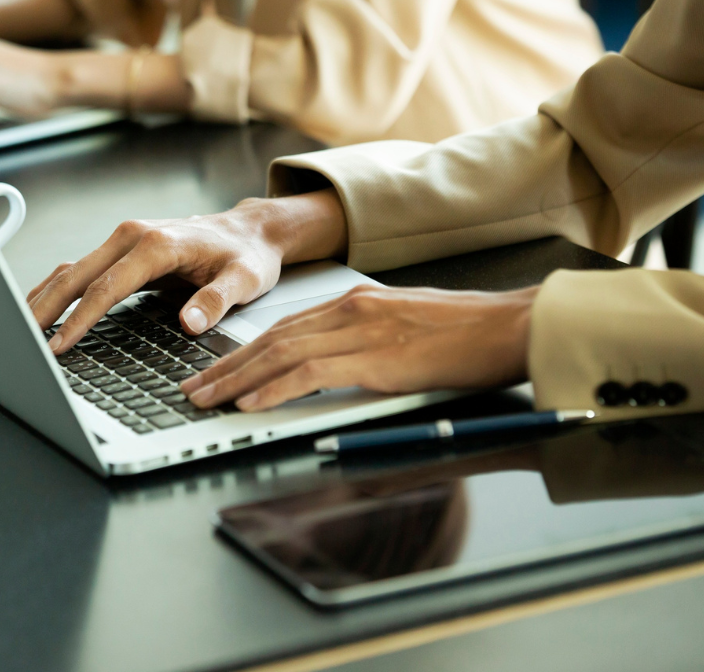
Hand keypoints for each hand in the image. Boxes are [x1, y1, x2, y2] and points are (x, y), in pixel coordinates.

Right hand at [28, 190, 349, 354]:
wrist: (249, 230)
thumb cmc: (247, 255)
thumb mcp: (245, 280)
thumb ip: (217, 301)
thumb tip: (190, 323)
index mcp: (157, 244)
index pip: (107, 287)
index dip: (81, 318)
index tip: (61, 344)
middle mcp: (133, 235)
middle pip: (76, 275)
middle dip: (46, 309)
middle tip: (23, 343)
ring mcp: (123, 239)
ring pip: (72, 269)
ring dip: (44, 298)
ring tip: (20, 329)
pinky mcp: (121, 248)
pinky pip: (81, 267)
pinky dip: (57, 287)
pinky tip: (40, 307)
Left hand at [179, 285, 535, 411]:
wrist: (510, 326)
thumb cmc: (468, 333)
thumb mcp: (406, 328)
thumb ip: (367, 342)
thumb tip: (336, 368)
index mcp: (355, 301)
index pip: (284, 327)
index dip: (244, 350)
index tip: (217, 370)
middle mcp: (349, 309)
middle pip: (270, 338)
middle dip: (225, 366)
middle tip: (193, 388)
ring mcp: (359, 329)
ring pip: (279, 354)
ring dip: (235, 379)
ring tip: (205, 400)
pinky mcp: (374, 356)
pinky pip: (310, 373)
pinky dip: (274, 388)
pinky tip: (250, 402)